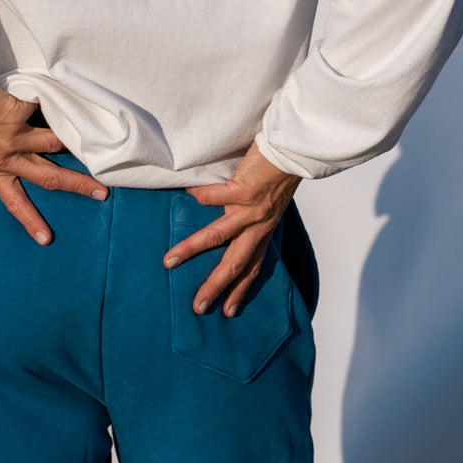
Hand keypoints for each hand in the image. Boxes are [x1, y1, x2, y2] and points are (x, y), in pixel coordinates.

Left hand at [0, 84, 108, 244]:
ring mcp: (16, 137)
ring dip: (68, 134)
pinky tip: (61, 96)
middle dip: (78, 185)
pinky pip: (44, 108)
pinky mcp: (20, 114)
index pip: (14, 201)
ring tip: (83, 131)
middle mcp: (9, 158)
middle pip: (49, 177)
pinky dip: (51, 102)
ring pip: (54, 141)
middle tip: (101, 192)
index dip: (31, 221)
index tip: (46, 239)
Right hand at [163, 141, 299, 317]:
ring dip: (192, 249)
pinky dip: (201, 195)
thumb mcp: (270, 203)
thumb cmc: (278, 173)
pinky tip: (187, 193)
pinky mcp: (244, 190)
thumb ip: (253, 215)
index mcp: (265, 230)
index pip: (253, 266)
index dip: (241, 288)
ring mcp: (251, 209)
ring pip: (218, 236)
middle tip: (199, 307)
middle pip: (235, 263)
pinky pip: (215, 196)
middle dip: (216, 286)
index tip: (229, 311)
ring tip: (170, 260)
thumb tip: (232, 219)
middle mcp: (259, 225)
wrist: (292, 151)